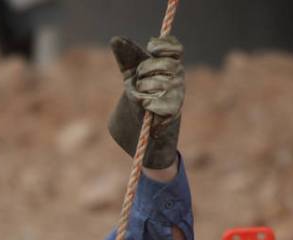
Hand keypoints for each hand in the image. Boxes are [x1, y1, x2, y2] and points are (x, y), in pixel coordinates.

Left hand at [107, 34, 183, 168]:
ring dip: (144, 92)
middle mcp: (176, 80)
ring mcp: (177, 96)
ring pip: (161, 82)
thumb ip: (127, 62)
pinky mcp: (173, 113)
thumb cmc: (135, 115)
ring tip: (143, 102)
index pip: (172, 48)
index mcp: (167, 70)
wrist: (142, 148)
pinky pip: (160, 103)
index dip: (161, 45)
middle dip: (145, 72)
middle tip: (139, 85)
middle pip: (164, 63)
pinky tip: (147, 113)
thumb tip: (115, 39)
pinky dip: (149, 106)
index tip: (147, 49)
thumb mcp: (129, 84)